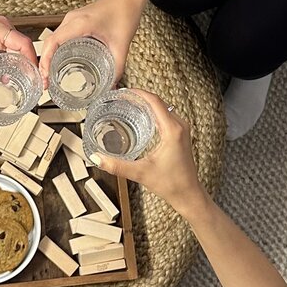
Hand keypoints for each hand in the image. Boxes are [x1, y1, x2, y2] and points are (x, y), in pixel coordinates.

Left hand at [0, 14, 35, 114]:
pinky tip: (13, 68)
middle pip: (24, 45)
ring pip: (19, 44)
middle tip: (33, 80)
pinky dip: (15, 55)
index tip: (35, 74)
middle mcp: (2, 25)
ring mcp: (1, 27)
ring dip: (23, 60)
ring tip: (26, 77)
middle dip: (30, 63)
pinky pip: (12, 43)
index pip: (23, 44)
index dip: (32, 60)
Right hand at [40, 0, 147, 85]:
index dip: (46, 60)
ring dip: (49, 56)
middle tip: (47, 82)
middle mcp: (71, 20)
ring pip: (53, 39)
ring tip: (51, 75)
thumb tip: (112, 85)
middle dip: (44, 63)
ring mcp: (72, 19)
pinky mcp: (75, 21)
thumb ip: (117, 67)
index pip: (53, 42)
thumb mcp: (121, 44)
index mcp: (79, 24)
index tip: (46, 76)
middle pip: (49, 42)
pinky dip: (56, 49)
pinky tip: (60, 61)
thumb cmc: (124, 13)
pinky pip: (60, 36)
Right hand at [90, 90, 203, 212]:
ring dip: (147, 103)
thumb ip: (117, 166)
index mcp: (172, 130)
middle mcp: (180, 126)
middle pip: (158, 102)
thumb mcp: (141, 173)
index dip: (138, 93)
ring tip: (128, 104)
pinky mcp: (181, 135)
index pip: (155, 101)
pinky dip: (153, 112)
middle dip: (140, 97)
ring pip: (163, 108)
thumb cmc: (172, 184)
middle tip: (121, 97)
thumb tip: (97, 158)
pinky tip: (141, 117)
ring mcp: (182, 130)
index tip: (123, 91)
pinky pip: (166, 115)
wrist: (189, 195)